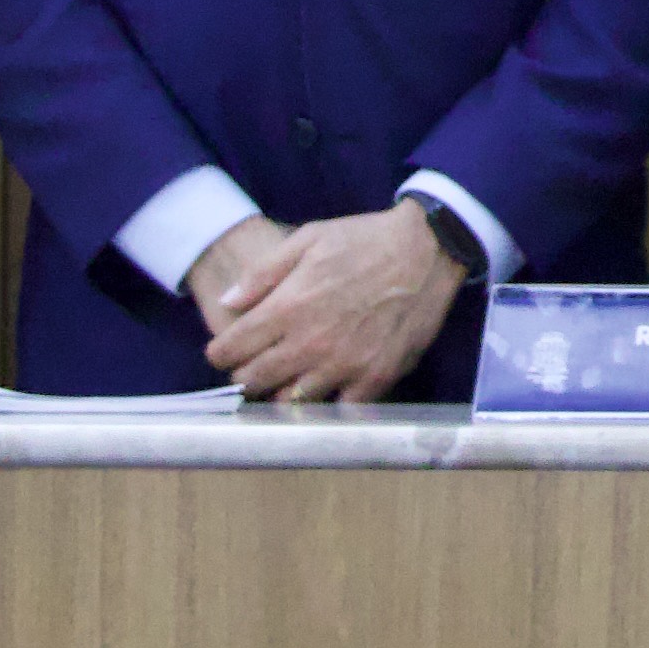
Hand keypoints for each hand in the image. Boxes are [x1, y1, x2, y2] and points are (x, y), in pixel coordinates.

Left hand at [192, 209, 470, 404]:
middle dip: (244, 375)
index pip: (232, 350)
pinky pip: (337, 408)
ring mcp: (344, 365)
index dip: (220, 353)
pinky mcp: (375, 377)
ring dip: (281, 391)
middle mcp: (311, 344)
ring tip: (286, 378)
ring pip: (290, 401)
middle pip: (254, 381)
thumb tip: (225, 302)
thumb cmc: (364, 239)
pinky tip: (325, 387)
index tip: (224, 351)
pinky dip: (326, 402)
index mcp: (288, 307)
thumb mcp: (308, 238)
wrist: (428, 249)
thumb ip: (262, 273)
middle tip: (251, 366)